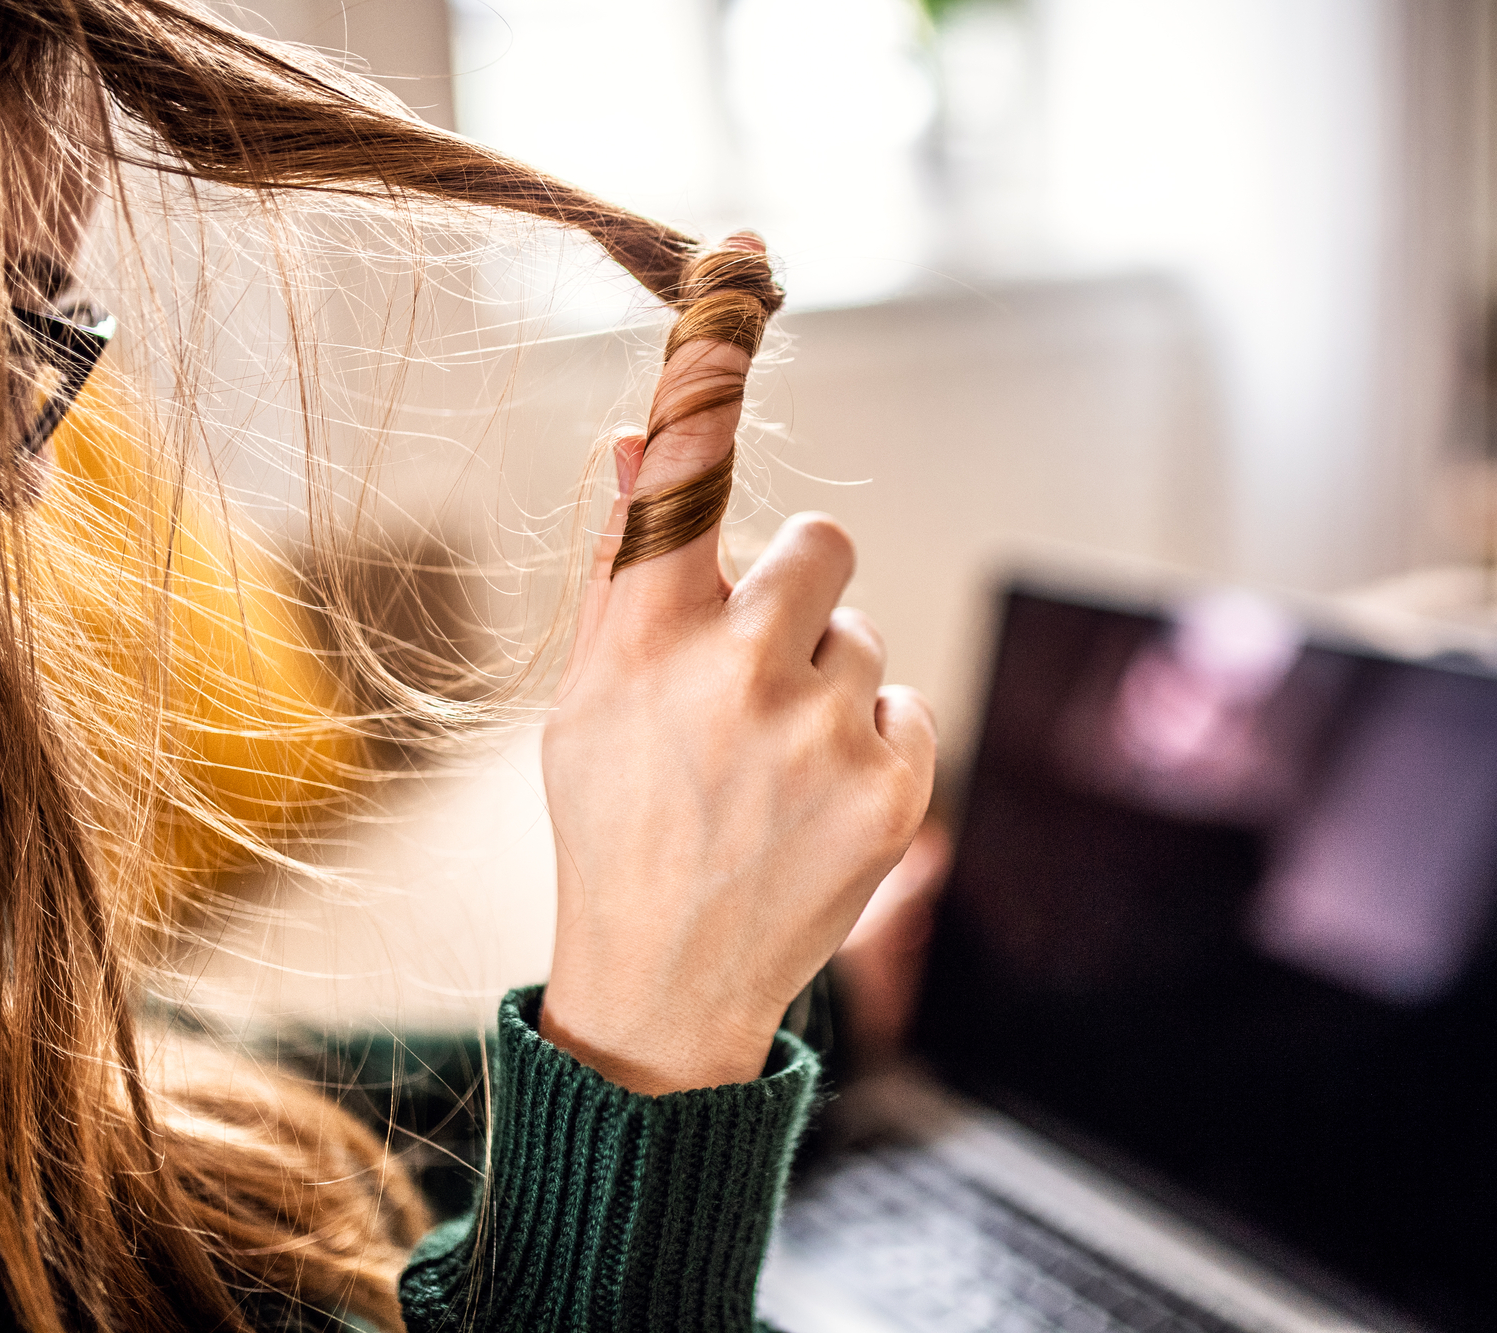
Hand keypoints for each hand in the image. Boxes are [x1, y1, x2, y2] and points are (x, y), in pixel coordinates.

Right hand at [540, 339, 935, 1094]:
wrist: (665, 986)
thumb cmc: (617, 821)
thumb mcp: (590, 697)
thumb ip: (621, 567)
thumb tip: (631, 443)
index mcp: (644, 635)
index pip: (686, 469)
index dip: (711, 371)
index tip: (737, 258)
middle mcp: (736, 666)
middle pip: (823, 543)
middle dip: (799, 590)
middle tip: (758, 666)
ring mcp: (823, 728)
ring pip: (862, 637)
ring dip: (828, 684)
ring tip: (774, 770)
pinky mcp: (895, 785)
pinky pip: (905, 706)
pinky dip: (871, 746)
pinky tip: (815, 805)